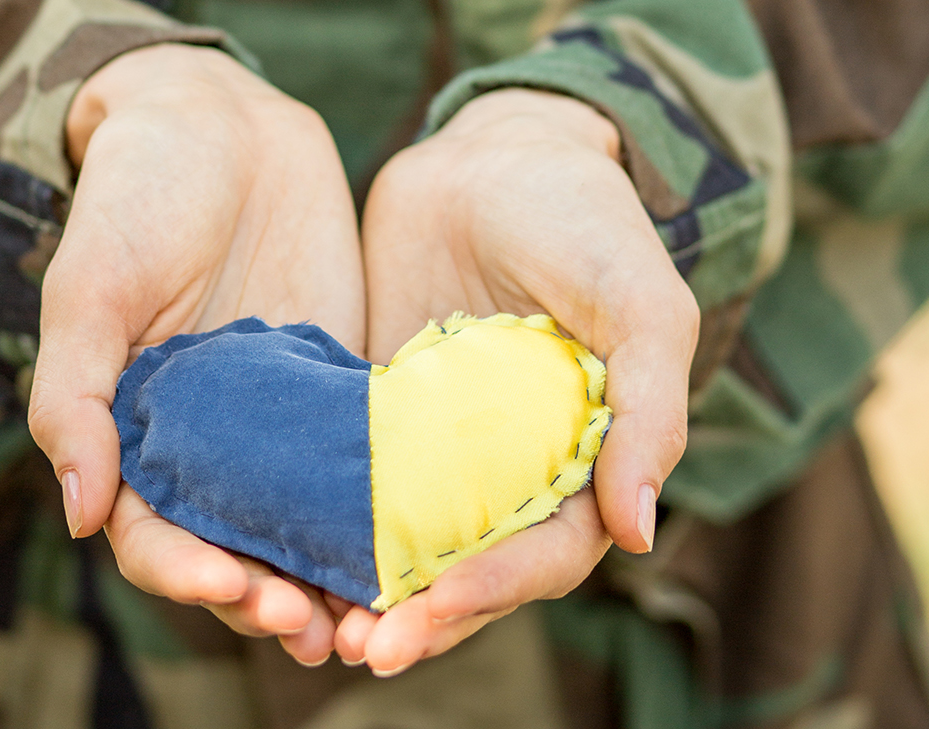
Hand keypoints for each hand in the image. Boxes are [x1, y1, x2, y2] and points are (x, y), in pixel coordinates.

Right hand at [27, 43, 362, 662]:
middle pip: (233, 547)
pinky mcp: (339, 394)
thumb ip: (75, 400)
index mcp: (136, 434)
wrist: (222, 129)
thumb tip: (78, 514)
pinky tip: (415, 547)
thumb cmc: (136, 200)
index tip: (232, 587)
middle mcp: (207, 444)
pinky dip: (383, 515)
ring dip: (328, 580)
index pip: (154, 533)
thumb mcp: (90, 292)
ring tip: (368, 624)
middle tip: (311, 628)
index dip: (187, 571)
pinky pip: (363, 466)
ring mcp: (276, 425)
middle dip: (266, 596)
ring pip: (301, 525)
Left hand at [342, 88, 698, 672]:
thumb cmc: (585, 220)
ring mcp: (439, 449)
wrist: (494, 156)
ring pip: (402, 543)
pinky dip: (324, 523)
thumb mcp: (640, 302)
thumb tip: (641, 534)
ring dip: (363, 592)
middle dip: (417, 616)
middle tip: (361, 649)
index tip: (428, 610)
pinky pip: (349, 482)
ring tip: (312, 626)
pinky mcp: (379, 418)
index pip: (541, 554)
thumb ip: (649, 412)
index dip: (490, 589)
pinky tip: (278, 549)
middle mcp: (508, 471)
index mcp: (579, 461)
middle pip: (465, 568)